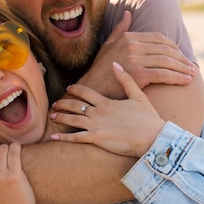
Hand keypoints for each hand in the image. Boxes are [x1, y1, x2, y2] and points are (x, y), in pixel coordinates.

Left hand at [50, 63, 165, 157]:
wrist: (151, 137)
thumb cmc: (147, 118)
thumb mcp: (138, 95)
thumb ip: (126, 79)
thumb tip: (116, 63)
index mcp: (106, 101)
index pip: (85, 92)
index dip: (75, 90)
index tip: (69, 89)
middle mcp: (98, 112)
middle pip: (75, 105)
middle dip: (63, 103)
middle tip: (54, 104)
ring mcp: (96, 126)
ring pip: (72, 119)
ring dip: (60, 117)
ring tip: (52, 116)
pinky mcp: (96, 139)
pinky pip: (76, 137)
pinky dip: (64, 137)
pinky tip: (54, 137)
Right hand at [78, 11, 194, 96]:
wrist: (92, 90)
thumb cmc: (100, 70)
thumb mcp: (108, 46)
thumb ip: (120, 29)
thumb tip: (128, 13)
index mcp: (129, 37)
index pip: (159, 38)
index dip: (174, 47)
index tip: (182, 56)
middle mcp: (133, 45)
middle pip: (166, 50)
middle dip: (181, 59)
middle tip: (191, 67)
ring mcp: (135, 59)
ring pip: (167, 62)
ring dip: (182, 69)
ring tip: (191, 75)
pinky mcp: (139, 74)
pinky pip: (164, 75)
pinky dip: (177, 78)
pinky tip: (185, 81)